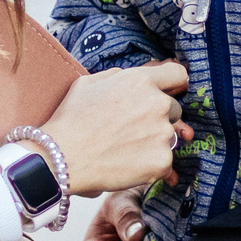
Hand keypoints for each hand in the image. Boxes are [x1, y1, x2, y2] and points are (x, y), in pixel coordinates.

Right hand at [42, 61, 190, 193]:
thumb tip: (138, 77)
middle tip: (131, 129)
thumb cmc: (71, 120)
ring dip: (154, 141)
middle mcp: (158, 104)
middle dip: (158, 117)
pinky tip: (129, 165)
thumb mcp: (90, 82)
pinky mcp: (162, 161)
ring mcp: (163, 134)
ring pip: (170, 136)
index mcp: (142, 81)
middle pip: (174, 109)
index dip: (174, 85)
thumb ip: (120, 76)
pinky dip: (151, 165)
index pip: (178, 75)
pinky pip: (165, 161)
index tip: (171, 92)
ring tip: (125, 149)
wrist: (62, 157)